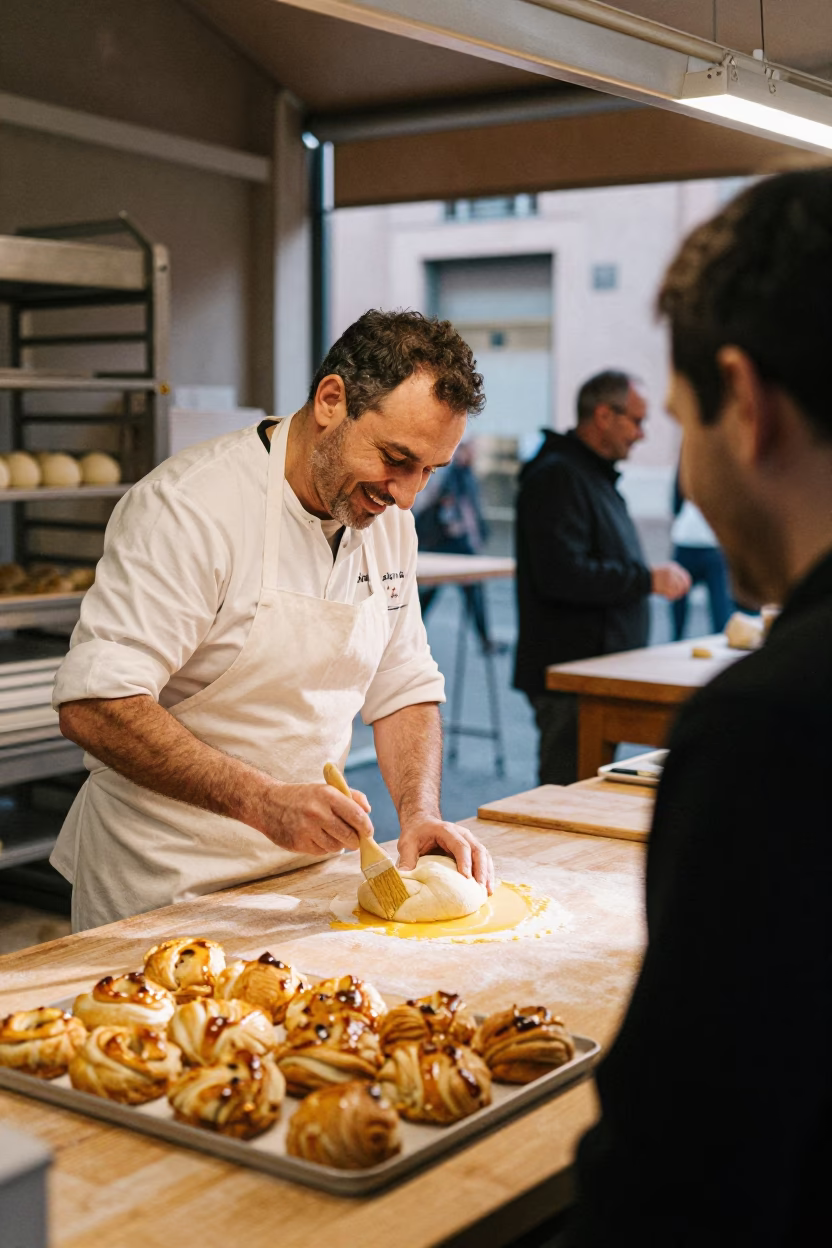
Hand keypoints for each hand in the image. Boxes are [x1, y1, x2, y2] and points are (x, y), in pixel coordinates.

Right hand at [258, 783, 372, 855]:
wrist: (268, 803)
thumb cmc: (303, 797)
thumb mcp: (326, 789)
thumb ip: (351, 796)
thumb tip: (368, 811)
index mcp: (328, 795)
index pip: (357, 816)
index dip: (367, 827)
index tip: (368, 832)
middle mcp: (318, 812)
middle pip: (349, 836)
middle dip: (355, 840)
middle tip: (353, 838)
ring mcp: (307, 829)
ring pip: (336, 847)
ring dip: (338, 844)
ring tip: (330, 834)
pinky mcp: (298, 843)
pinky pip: (321, 852)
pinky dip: (323, 847)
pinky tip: (315, 837)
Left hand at [397, 817, 494, 893]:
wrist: (422, 823)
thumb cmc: (415, 834)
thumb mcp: (407, 844)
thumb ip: (406, 861)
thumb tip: (403, 881)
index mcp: (446, 830)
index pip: (460, 845)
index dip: (464, 861)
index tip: (466, 878)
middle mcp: (462, 834)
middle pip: (477, 850)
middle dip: (481, 869)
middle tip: (480, 888)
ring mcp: (469, 840)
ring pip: (484, 855)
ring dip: (487, 873)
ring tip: (487, 892)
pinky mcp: (472, 849)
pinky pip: (484, 860)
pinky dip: (487, 873)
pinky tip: (486, 888)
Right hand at [651, 561, 692, 600]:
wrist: (641, 577)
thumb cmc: (653, 576)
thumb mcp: (665, 571)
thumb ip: (675, 575)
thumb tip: (686, 585)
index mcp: (673, 567)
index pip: (685, 577)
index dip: (687, 584)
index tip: (686, 590)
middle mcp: (672, 572)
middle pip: (682, 584)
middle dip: (682, 591)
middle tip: (679, 595)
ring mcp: (668, 578)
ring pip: (678, 590)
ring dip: (675, 595)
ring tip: (671, 597)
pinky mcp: (664, 585)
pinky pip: (672, 594)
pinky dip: (671, 597)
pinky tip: (667, 598)